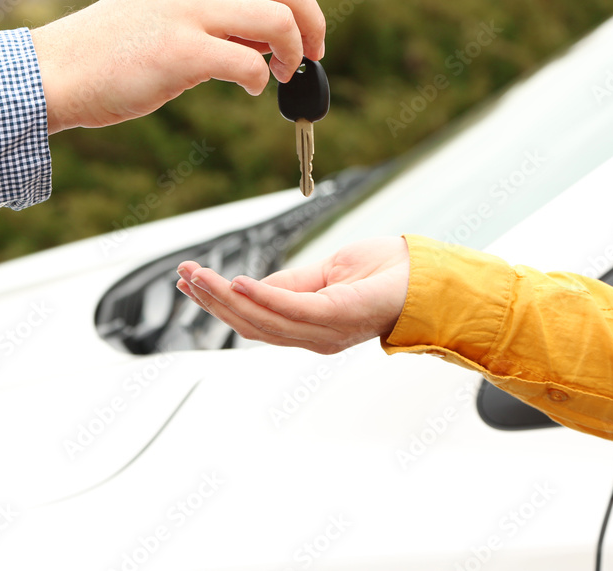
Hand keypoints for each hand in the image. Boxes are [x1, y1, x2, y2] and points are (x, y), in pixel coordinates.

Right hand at [31, 0, 325, 133]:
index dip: (307, 7)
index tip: (309, 39)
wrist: (64, 69)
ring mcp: (187, 10)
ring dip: (294, 54)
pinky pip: (250, 64)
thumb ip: (224, 11)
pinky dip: (261, 81)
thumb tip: (281, 37)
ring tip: (280, 75)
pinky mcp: (180, 51)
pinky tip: (249, 89)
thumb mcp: (174, 6)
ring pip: (278, 21)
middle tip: (307, 60)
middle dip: (312, 28)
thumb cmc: (122, 47)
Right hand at [175, 237, 409, 353]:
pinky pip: (290, 309)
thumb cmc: (386, 273)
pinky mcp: (336, 317)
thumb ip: (291, 284)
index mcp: (309, 329)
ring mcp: (324, 332)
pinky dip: (261, 297)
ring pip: (262, 320)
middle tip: (182, 276)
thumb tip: (250, 286)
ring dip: (225, 298)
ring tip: (196, 276)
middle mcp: (313, 338)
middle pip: (250, 325)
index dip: (218, 304)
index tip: (187, 282)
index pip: (253, 321)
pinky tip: (237, 283)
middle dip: (212, 302)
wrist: (429, 276)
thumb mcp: (327, 273)